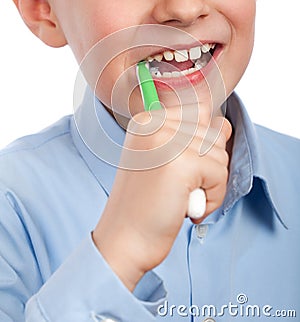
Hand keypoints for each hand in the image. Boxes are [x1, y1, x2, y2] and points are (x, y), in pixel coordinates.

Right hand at [92, 103, 231, 290]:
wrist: (123, 240)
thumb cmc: (143, 205)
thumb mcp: (164, 159)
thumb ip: (191, 138)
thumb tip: (223, 126)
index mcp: (147, 120)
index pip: (199, 112)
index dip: (199, 145)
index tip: (177, 169)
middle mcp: (155, 124)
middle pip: (213, 133)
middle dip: (207, 166)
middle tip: (179, 187)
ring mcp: (167, 141)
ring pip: (220, 154)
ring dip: (210, 183)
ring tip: (181, 197)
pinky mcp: (182, 163)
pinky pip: (220, 174)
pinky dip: (211, 198)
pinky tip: (185, 208)